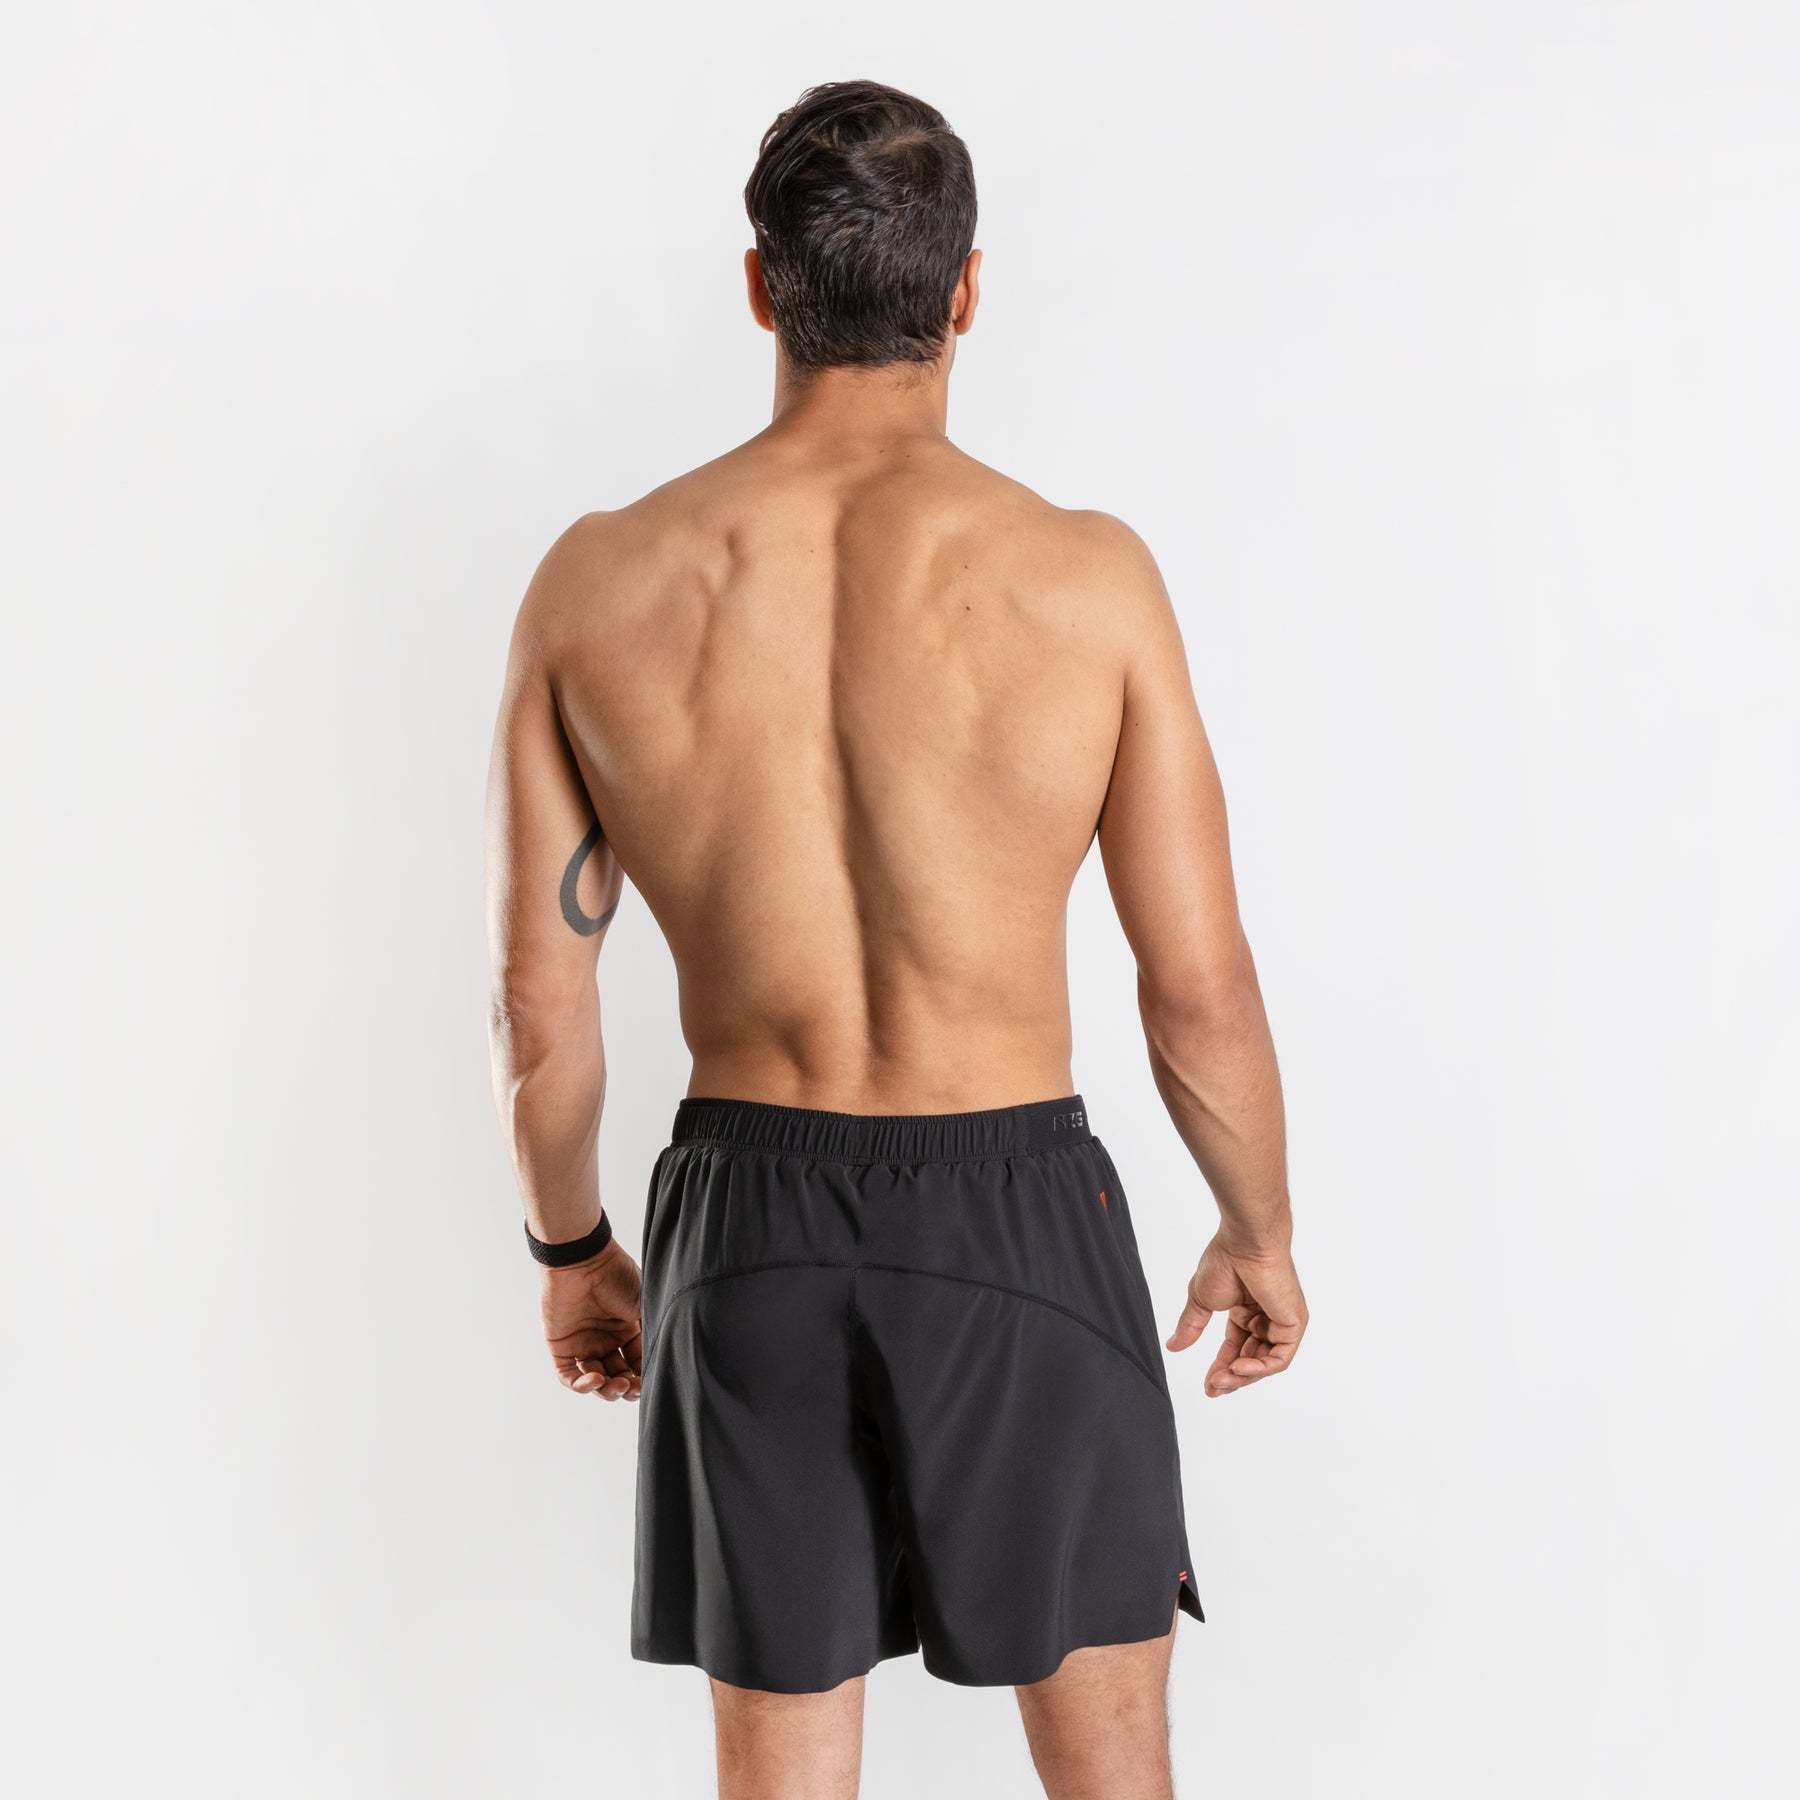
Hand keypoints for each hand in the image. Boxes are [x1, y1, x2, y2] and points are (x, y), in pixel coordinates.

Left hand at [540, 1237, 643, 1400]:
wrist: (583, 1259)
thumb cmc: (616, 1275)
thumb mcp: (645, 1304)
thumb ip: (653, 1332)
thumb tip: (666, 1361)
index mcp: (627, 1329)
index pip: (636, 1363)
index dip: (643, 1377)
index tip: (651, 1382)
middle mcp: (605, 1339)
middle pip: (617, 1375)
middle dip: (626, 1387)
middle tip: (632, 1389)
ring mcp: (582, 1343)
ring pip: (595, 1380)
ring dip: (607, 1389)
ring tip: (617, 1386)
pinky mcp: (561, 1347)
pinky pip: (569, 1376)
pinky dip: (582, 1385)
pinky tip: (597, 1381)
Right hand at [1166, 1232, 1307, 1396]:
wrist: (1245, 1244)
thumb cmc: (1225, 1262)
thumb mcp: (1201, 1300)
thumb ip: (1191, 1325)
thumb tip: (1172, 1346)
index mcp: (1246, 1311)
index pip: (1235, 1348)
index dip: (1220, 1367)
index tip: (1207, 1385)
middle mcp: (1266, 1319)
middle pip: (1250, 1359)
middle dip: (1231, 1377)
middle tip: (1212, 1388)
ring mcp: (1282, 1322)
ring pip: (1264, 1363)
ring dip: (1242, 1376)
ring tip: (1220, 1381)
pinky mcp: (1293, 1324)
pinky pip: (1279, 1358)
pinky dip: (1259, 1368)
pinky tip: (1238, 1368)